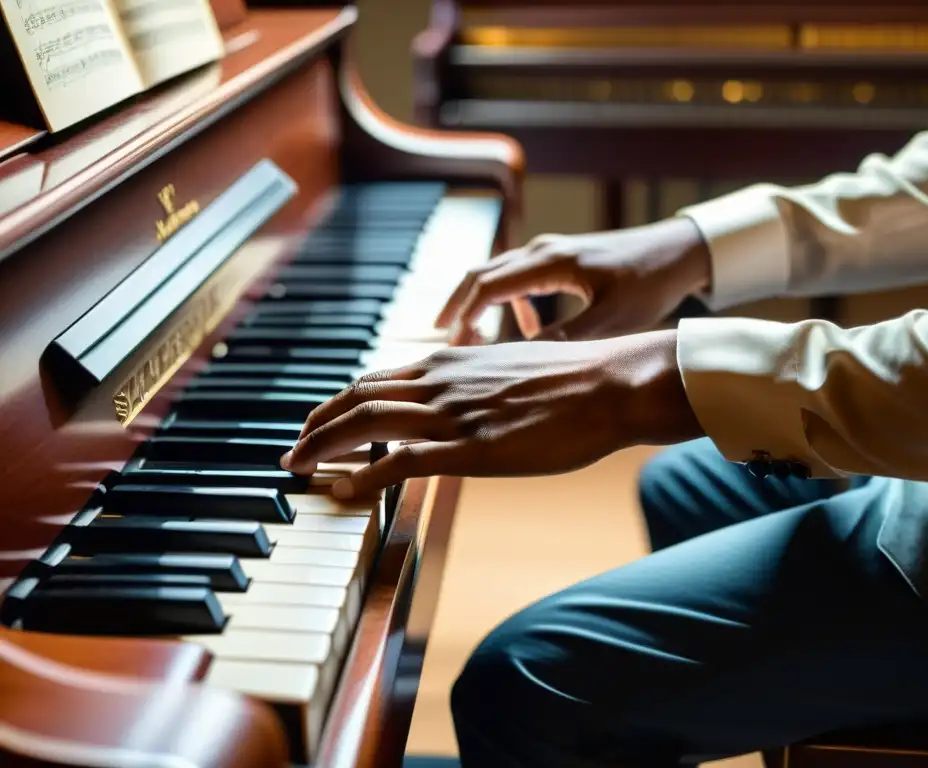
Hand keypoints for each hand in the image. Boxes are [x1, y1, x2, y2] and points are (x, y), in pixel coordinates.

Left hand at [280, 329, 703, 497]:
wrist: (608, 384)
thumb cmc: (572, 378)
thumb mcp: (510, 367)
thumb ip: (474, 380)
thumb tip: (458, 398)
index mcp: (450, 360)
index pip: (374, 380)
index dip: (338, 403)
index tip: (320, 422)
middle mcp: (440, 381)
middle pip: (355, 398)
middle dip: (314, 425)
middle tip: (292, 451)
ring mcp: (452, 414)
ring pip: (365, 424)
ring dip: (323, 447)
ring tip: (299, 469)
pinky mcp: (470, 448)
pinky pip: (400, 461)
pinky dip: (363, 475)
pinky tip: (342, 489)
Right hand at [436, 216, 710, 343]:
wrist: (679, 252)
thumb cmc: (649, 284)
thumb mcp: (609, 320)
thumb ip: (566, 339)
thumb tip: (521, 363)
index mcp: (550, 262)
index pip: (487, 286)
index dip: (464, 316)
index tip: (451, 345)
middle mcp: (544, 251)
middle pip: (481, 274)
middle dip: (458, 306)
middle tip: (440, 337)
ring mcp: (552, 252)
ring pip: (498, 274)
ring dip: (479, 302)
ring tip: (468, 336)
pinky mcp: (562, 259)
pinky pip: (521, 278)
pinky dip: (510, 301)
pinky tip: (526, 330)